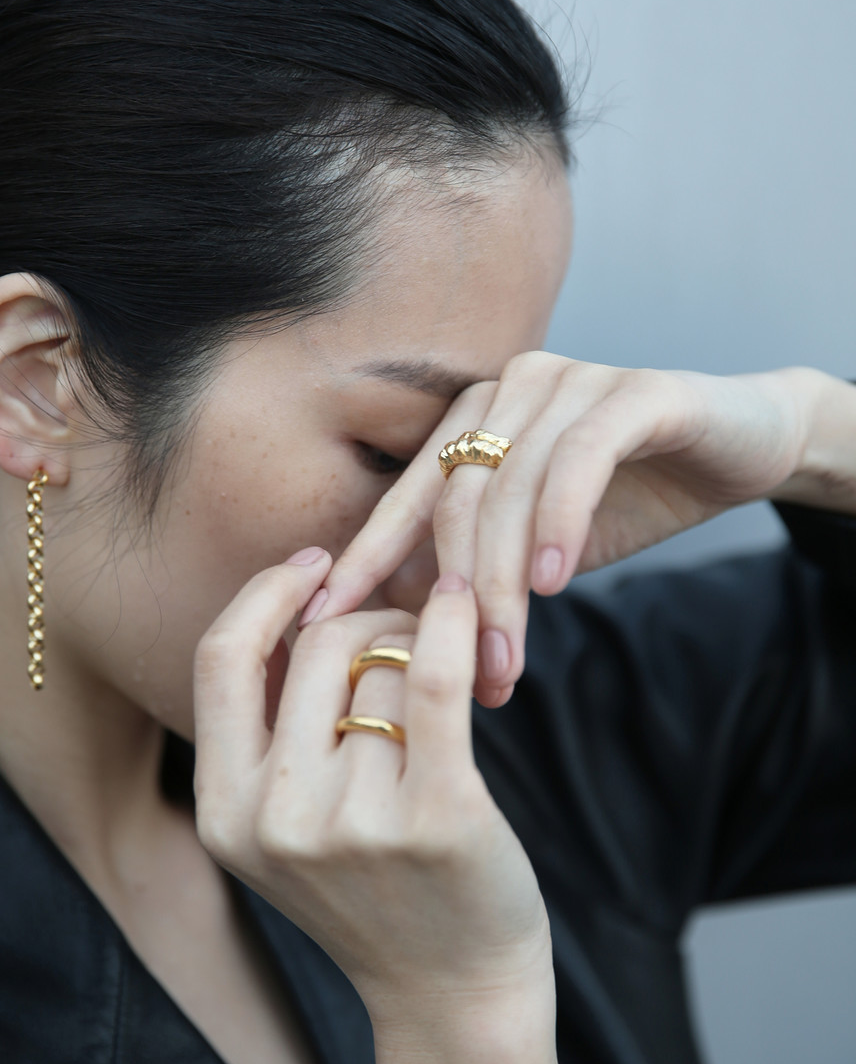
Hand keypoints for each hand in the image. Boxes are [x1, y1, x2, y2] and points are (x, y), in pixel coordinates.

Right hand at [193, 547, 570, 1063]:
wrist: (452, 997)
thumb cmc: (375, 895)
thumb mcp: (283, 832)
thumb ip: (271, 737)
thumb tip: (296, 600)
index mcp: (222, 817)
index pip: (220, 660)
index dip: (264, 595)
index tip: (313, 564)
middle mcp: (275, 820)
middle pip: (319, 646)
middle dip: (372, 619)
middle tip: (413, 634)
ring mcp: (353, 824)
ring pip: (386, 666)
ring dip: (424, 651)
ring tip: (449, 676)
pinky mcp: (436, 818)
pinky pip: (435, 681)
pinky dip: (450, 625)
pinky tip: (462, 603)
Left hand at [308, 357, 855, 704]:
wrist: (742, 446)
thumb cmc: (629, 498)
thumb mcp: (540, 545)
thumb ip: (478, 571)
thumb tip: (402, 647)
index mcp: (472, 420)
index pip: (406, 498)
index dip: (364, 560)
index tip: (321, 624)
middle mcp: (508, 390)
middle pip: (456, 502)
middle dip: (455, 601)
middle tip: (463, 681)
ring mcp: (568, 381)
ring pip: (511, 489)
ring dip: (507, 583)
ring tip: (509, 659)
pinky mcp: (633, 391)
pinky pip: (579, 458)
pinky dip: (560, 522)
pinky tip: (555, 582)